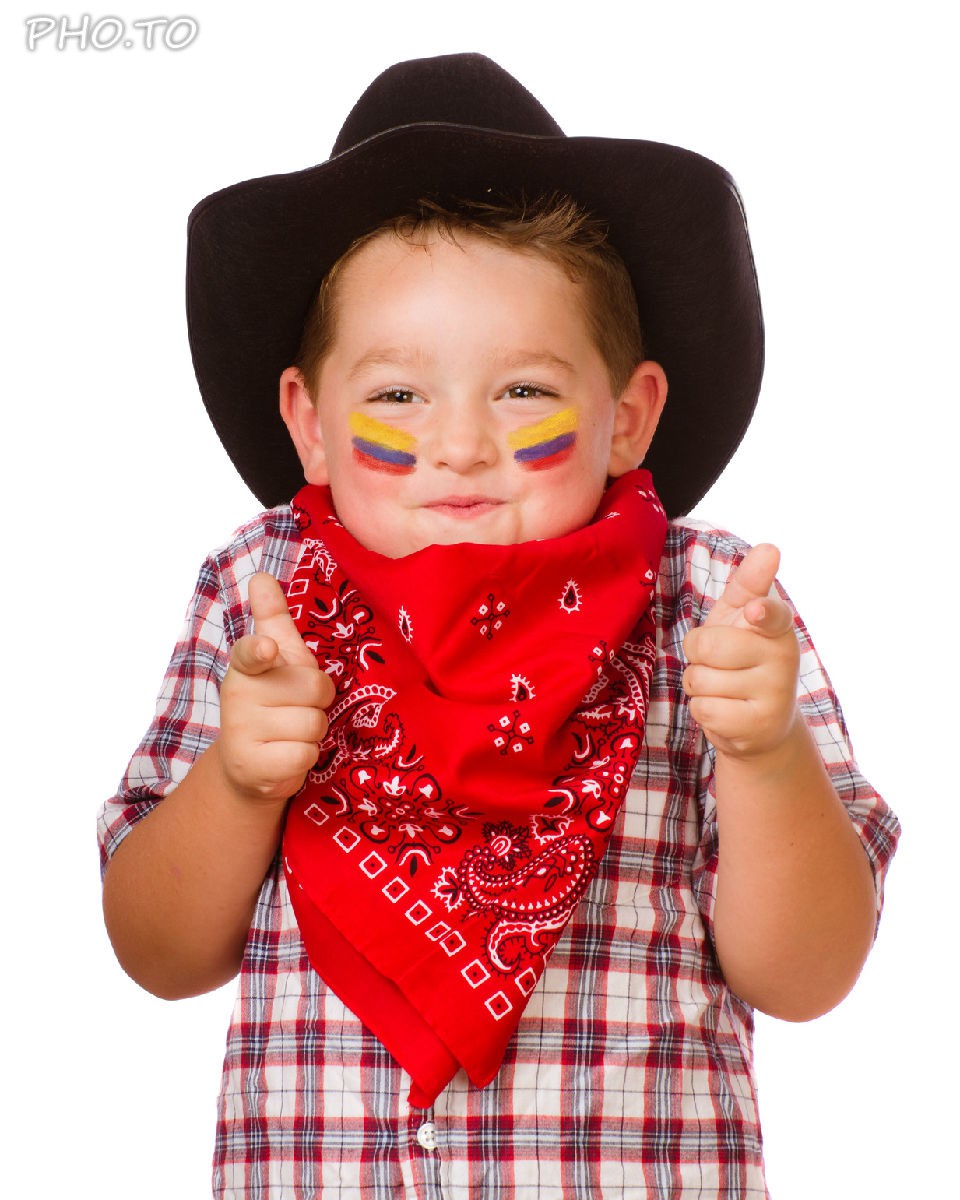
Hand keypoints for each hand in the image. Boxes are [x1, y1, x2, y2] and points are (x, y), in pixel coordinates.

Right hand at [218, 573, 333, 802]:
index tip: (267, 649)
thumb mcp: (280, 657)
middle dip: (318, 700)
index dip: (261, 650)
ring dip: (314, 730)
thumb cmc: (276, 700)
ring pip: (313, 723)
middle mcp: (236, 696)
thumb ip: (272, 618)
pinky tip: (286, 755)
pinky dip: (306, 757)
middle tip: (298, 706)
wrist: (252, 765)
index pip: (250, 652)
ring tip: (292, 732)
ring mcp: (241, 733)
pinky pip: (305, 754)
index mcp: (245, 665)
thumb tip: (261, 575)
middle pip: (313, 688)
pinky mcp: (252, 767)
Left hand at [682, 544, 799, 759]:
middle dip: (698, 654)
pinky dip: (703, 710)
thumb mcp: (741, 616)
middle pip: (708, 645)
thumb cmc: (743, 657)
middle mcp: (784, 658)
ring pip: (700, 679)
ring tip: (724, 688)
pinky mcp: (759, 726)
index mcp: (779, 625)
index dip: (761, 612)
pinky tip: (725, 711)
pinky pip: (703, 709)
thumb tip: (769, 547)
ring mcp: (775, 694)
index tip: (754, 610)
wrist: (761, 723)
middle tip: (718, 661)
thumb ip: (750, 583)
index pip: (772, 614)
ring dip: (699, 684)